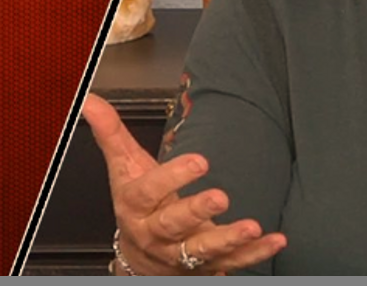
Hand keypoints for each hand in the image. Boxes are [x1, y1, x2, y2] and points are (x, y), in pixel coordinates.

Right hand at [82, 94, 286, 274]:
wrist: (140, 259)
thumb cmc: (137, 205)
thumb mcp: (123, 168)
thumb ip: (111, 134)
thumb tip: (89, 100)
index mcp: (137, 207)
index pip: (149, 191)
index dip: (172, 178)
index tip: (199, 161)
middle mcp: (157, 233)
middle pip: (174, 224)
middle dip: (196, 212)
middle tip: (220, 197)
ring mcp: (183, 253)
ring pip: (203, 249)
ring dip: (229, 240)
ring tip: (252, 227)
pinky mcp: (208, 265)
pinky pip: (234, 262)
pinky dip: (255, 254)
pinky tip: (276, 240)